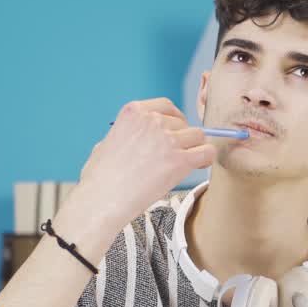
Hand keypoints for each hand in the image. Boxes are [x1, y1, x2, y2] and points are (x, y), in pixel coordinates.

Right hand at [59, 98, 215, 243]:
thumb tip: (134, 139)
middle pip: (183, 123)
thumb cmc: (99, 178)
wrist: (101, 200)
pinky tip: (198, 166)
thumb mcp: (106, 143)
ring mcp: (167, 140)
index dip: (174, 121)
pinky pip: (207, 152)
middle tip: (177, 155)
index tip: (174, 132)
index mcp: (134, 111)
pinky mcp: (179, 160)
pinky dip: (206, 159)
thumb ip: (125, 135)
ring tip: (187, 163)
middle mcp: (152, 121)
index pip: (166, 106)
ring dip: (195, 148)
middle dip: (183, 139)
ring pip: (198, 136)